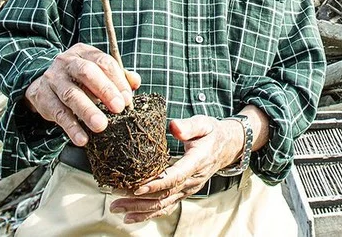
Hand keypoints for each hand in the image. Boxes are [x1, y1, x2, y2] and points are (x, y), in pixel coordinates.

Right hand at [24, 43, 141, 145]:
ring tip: (101, 126)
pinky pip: (58, 113)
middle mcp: (67, 62)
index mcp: (85, 53)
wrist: (44, 85)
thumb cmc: (80, 80)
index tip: (127, 99)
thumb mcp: (99, 73)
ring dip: (87, 111)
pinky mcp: (42, 97)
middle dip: (105, 90)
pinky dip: (71, 127)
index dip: (118, 80)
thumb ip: (119, 77)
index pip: (104, 62)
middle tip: (118, 108)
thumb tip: (136, 82)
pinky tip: (82, 138)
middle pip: (87, 72)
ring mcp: (53, 78)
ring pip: (71, 94)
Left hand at [109, 115, 243, 223]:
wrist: (226, 147)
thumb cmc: (211, 133)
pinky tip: (131, 217)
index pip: (175, 177)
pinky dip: (148, 214)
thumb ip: (189, 126)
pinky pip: (166, 207)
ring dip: (139, 209)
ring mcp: (188, 189)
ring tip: (117, 209)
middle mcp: (193, 180)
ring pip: (163, 204)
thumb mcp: (203, 124)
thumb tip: (173, 126)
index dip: (156, 184)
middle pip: (165, 195)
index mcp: (197, 162)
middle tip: (116, 200)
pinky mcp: (184, 193)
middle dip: (139, 200)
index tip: (136, 188)